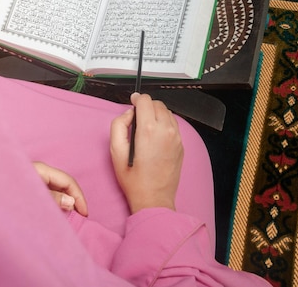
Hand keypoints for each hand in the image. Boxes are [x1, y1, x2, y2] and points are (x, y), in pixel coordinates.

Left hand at [33, 161, 87, 215]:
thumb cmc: (4, 193)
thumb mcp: (32, 197)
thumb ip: (53, 198)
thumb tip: (71, 202)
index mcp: (43, 170)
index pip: (68, 181)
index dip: (79, 197)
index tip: (84, 213)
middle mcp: (42, 172)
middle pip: (64, 184)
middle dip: (74, 199)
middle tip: (79, 217)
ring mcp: (36, 178)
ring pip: (57, 188)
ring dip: (65, 201)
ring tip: (71, 216)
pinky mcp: (31, 185)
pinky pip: (50, 191)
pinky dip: (56, 201)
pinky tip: (58, 210)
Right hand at [110, 93, 183, 213]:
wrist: (154, 199)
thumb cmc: (134, 180)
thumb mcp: (116, 152)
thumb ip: (118, 126)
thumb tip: (128, 114)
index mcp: (149, 130)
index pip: (145, 100)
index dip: (137, 99)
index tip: (133, 102)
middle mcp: (166, 131)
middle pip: (157, 103)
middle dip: (146, 105)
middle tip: (137, 116)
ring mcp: (176, 138)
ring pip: (167, 112)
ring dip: (156, 113)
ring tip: (146, 125)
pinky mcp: (181, 145)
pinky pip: (174, 125)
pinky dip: (165, 123)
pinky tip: (155, 135)